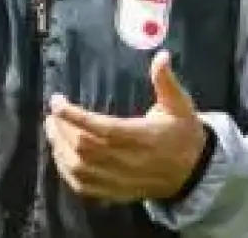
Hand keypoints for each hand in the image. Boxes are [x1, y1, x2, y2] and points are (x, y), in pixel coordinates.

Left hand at [45, 50, 208, 201]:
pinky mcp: (116, 192)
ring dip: (60, 149)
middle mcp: (130, 161)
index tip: (57, 101)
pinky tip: (59, 153)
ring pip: (81, 169)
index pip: (103, 128)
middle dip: (63, 129)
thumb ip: (167, 81)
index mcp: (143, 137)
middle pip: (85, 149)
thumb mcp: (180, 105)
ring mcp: (121, 180)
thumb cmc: (182, 133)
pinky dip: (66, 171)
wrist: (194, 172)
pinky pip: (84, 186)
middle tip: (53, 113)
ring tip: (52, 128)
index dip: (75, 116)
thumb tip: (162, 55)